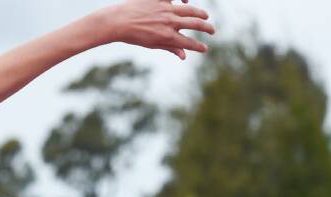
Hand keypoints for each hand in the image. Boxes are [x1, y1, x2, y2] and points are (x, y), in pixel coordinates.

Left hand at [99, 0, 213, 59]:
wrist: (118, 21)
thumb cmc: (134, 36)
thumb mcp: (153, 44)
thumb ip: (170, 48)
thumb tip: (184, 56)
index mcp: (168, 37)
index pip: (189, 43)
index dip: (199, 47)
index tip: (205, 48)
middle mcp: (169, 23)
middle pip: (195, 25)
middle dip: (206, 28)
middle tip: (212, 31)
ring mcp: (165, 9)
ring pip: (189, 10)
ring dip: (200, 14)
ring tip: (206, 16)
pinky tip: (186, 1)